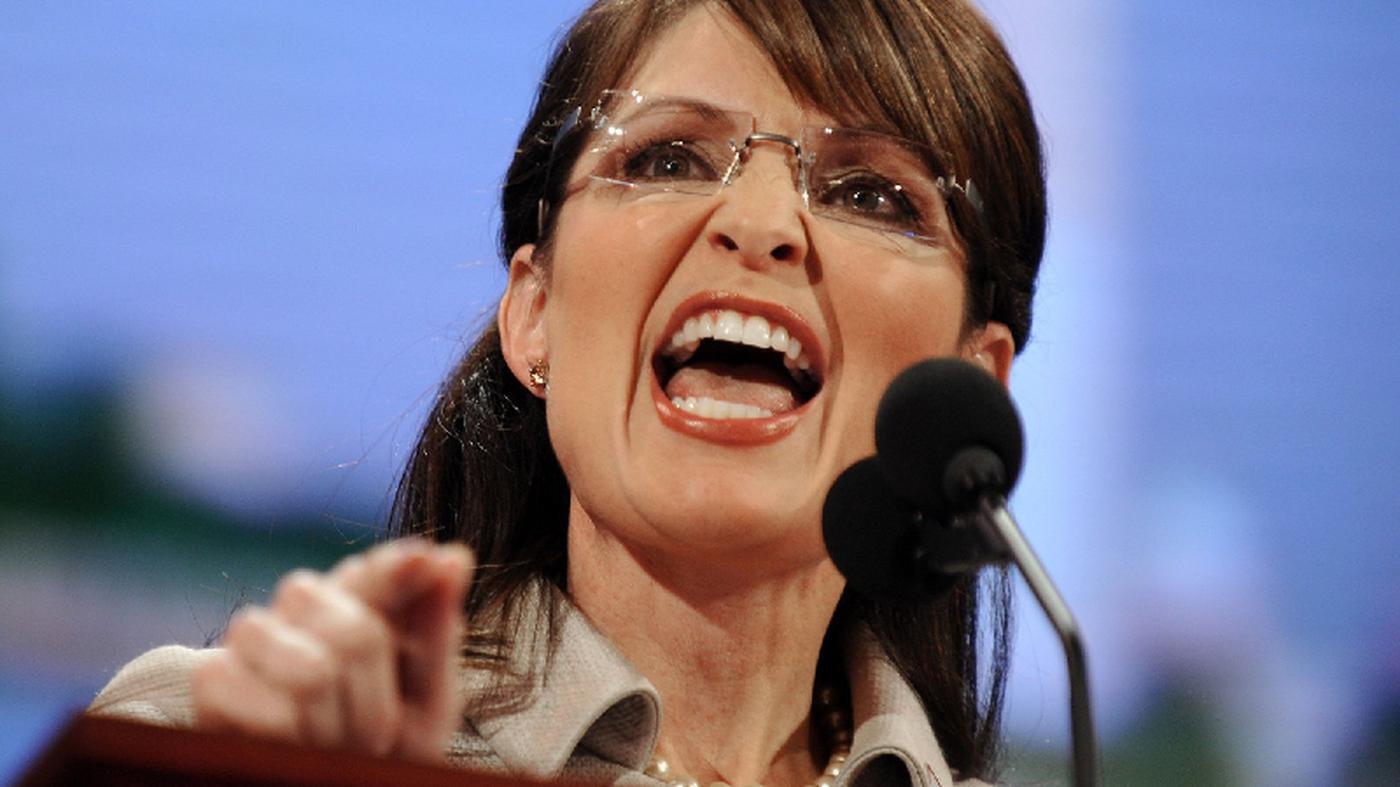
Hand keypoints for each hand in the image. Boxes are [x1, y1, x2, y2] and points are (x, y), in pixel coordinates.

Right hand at [190, 538, 473, 761]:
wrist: (339, 786)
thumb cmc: (385, 748)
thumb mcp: (429, 697)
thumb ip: (438, 630)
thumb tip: (456, 554)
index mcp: (361, 599)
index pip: (379, 571)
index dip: (399, 569)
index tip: (425, 562)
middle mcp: (304, 602)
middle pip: (357, 634)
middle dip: (376, 703)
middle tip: (375, 737)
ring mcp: (253, 634)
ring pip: (315, 674)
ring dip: (337, 728)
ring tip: (331, 743)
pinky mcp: (214, 679)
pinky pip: (275, 713)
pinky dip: (297, 745)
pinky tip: (290, 748)